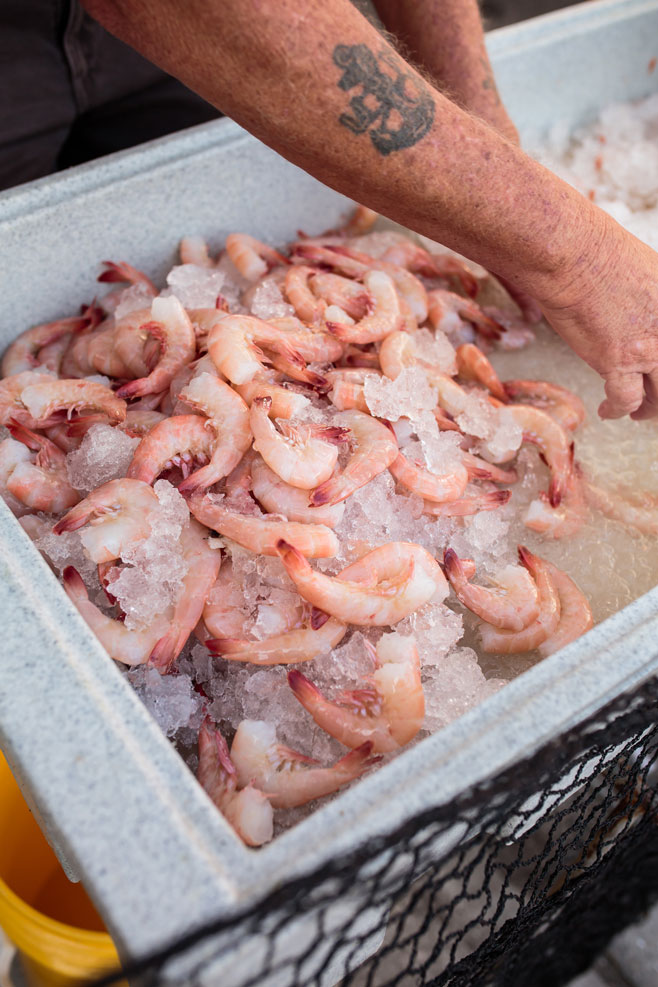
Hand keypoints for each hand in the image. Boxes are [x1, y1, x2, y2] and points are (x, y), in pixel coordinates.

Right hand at [536, 216, 657, 419]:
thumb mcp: (649, 274)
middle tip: (654, 398)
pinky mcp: (620, 362)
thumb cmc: (598, 254)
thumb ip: (654, 302)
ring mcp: (650, 347)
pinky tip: (608, 410)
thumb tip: (646, 317)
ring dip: (649, 408)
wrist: (574, 256)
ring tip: (639, 411)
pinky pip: (626, 399)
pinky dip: (616, 409)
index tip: (657, 371)